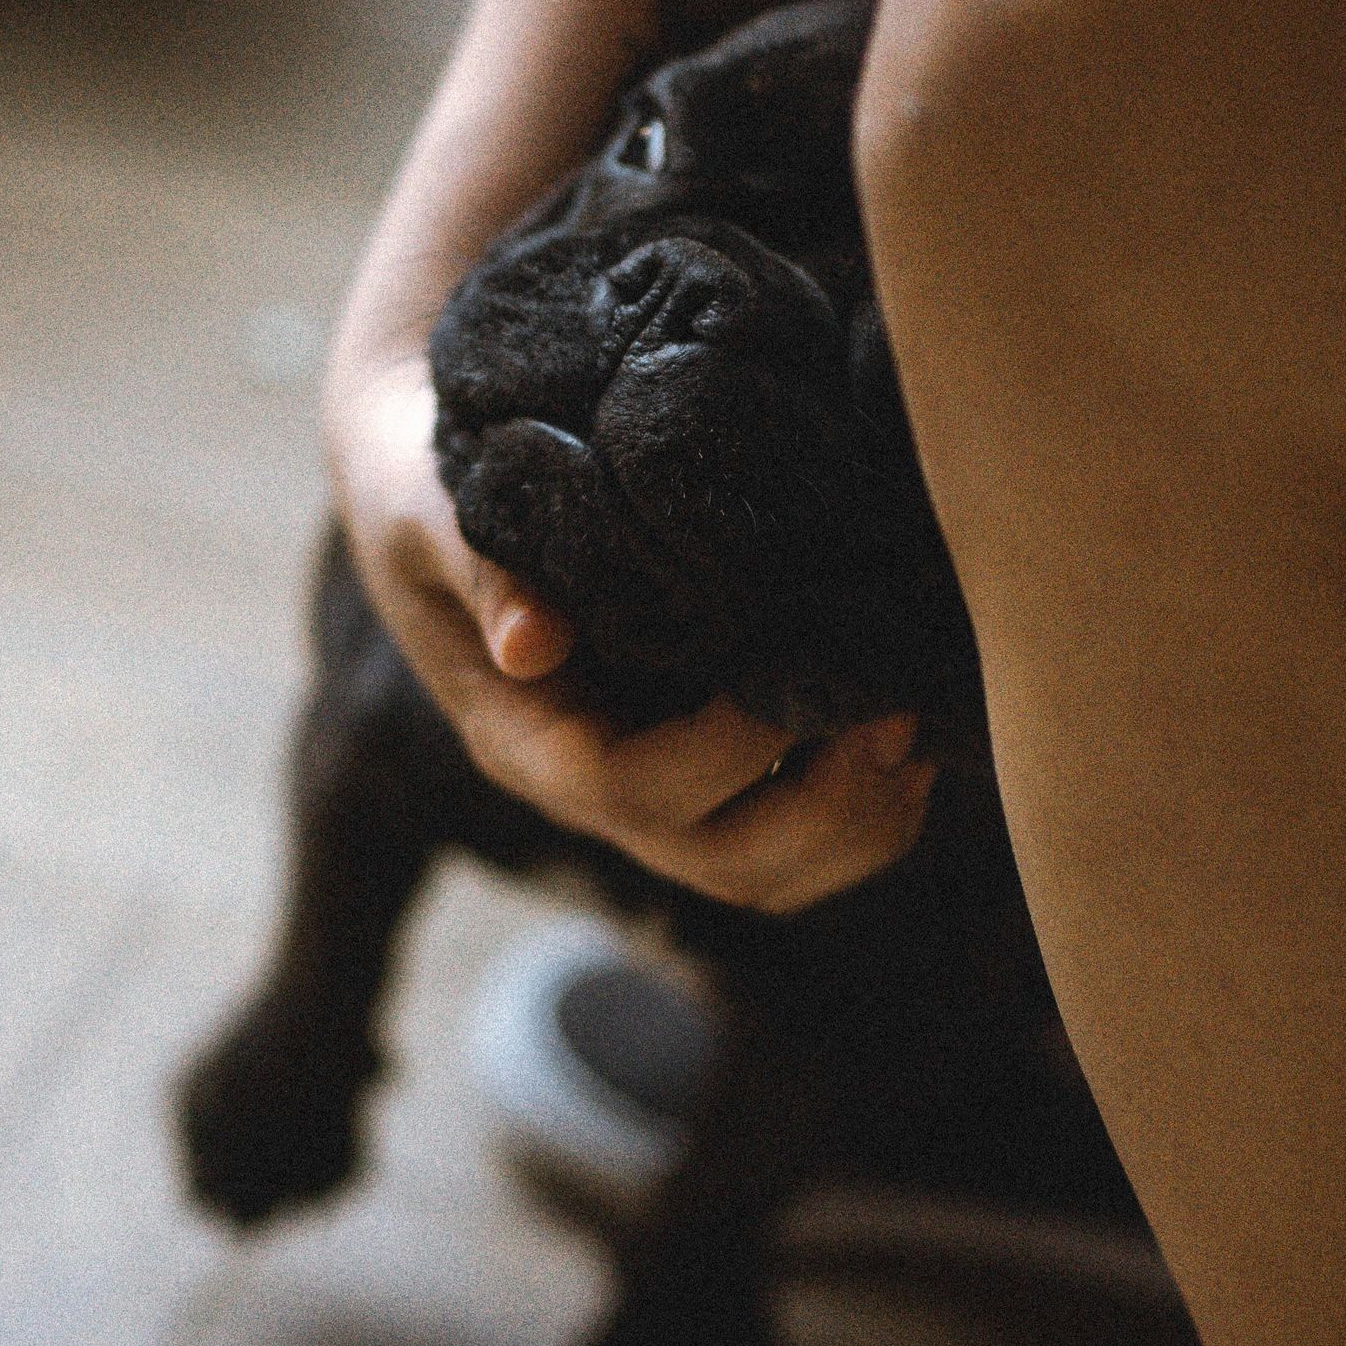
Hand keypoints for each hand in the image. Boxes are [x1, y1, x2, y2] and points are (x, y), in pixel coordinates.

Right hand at [331, 354, 935, 911]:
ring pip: (774, 873)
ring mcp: (656, 788)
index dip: (726, 753)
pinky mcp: (709, 766)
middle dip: (823, 811)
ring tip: (918, 728)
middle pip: (723, 864)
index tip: (795, 680)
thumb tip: (531, 644)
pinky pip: (800, 838)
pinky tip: (912, 730)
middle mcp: (592, 787)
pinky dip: (867, 807)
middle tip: (895, 715)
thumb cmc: (427, 480)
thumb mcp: (426, 509)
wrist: (431, 473)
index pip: (629, 789)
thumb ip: (478, 566)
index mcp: (525, 741)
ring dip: (861, 824)